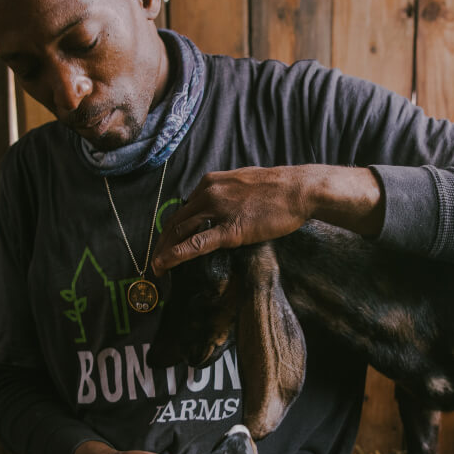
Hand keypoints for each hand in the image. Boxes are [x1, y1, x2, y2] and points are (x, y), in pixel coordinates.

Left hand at [150, 165, 383, 274]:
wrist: (299, 189)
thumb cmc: (277, 190)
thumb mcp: (243, 185)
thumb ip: (225, 196)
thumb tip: (217, 209)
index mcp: (210, 183)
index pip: (183, 209)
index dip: (171, 230)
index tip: (167, 245)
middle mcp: (208, 193)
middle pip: (175, 221)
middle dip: (161, 243)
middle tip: (154, 262)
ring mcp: (218, 210)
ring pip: (180, 232)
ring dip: (164, 252)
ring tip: (156, 269)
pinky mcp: (231, 229)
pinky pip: (197, 244)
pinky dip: (176, 255)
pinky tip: (164, 265)